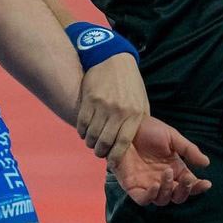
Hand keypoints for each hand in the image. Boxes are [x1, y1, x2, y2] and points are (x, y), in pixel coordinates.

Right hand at [76, 52, 149, 166]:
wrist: (114, 59)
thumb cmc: (130, 83)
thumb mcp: (141, 100)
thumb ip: (138, 122)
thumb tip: (134, 144)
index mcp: (134, 113)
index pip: (124, 143)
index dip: (116, 157)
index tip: (111, 163)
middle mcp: (119, 111)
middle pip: (105, 143)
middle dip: (100, 152)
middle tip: (99, 151)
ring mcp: (102, 105)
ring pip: (91, 136)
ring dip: (90, 142)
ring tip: (92, 141)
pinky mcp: (89, 100)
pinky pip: (82, 124)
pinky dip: (81, 132)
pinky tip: (85, 130)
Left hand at [110, 116, 211, 207]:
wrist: (127, 126)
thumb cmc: (150, 130)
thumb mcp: (173, 137)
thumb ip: (189, 150)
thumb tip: (206, 163)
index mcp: (175, 168)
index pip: (189, 183)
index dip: (198, 187)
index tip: (206, 184)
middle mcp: (163, 180)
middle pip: (177, 196)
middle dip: (185, 191)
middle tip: (187, 179)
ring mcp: (148, 185)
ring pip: (162, 200)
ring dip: (168, 190)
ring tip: (167, 172)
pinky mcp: (133, 187)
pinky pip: (143, 200)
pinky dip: (150, 196)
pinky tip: (154, 185)